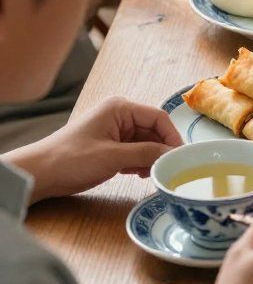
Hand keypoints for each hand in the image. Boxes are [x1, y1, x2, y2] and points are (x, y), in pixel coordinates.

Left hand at [7, 98, 181, 203]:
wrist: (39, 174)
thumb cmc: (72, 159)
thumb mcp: (113, 157)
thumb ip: (146, 153)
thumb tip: (173, 154)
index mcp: (120, 108)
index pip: (158, 117)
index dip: (172, 136)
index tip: (181, 156)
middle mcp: (119, 115)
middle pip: (153, 130)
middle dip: (160, 149)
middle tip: (168, 168)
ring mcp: (114, 131)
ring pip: (145, 142)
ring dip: (150, 158)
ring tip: (151, 174)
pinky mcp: (109, 146)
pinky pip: (134, 151)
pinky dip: (139, 162)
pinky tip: (139, 175)